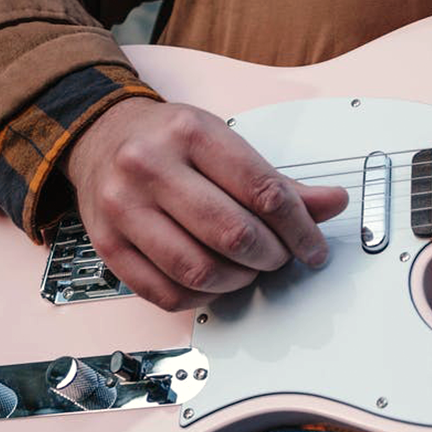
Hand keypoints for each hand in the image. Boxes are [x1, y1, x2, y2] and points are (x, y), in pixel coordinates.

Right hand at [66, 97, 349, 310]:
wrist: (100, 138)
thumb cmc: (167, 141)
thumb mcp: (223, 141)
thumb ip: (277, 180)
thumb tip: (331, 204)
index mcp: (189, 134)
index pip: (262, 191)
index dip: (299, 228)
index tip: (313, 247)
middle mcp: (150, 167)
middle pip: (233, 235)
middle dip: (271, 256)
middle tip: (279, 256)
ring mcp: (123, 209)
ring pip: (200, 271)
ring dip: (239, 280)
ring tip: (248, 269)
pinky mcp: (109, 245)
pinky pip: (166, 293)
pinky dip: (201, 297)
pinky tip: (213, 281)